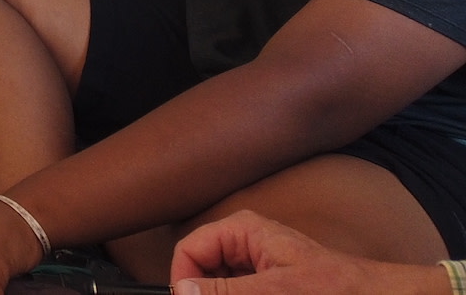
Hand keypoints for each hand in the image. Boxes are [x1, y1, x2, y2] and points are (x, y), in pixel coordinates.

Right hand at [169, 211, 432, 294]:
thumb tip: (182, 291)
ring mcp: (255, 264)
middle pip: (202, 270)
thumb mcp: (276, 290)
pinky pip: (239, 290)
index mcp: (241, 230)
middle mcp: (244, 243)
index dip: (185, 281)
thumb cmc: (337, 287)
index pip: (189, 250)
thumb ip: (226, 291)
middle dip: (208, 292)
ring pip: (220, 285)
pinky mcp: (267, 282)